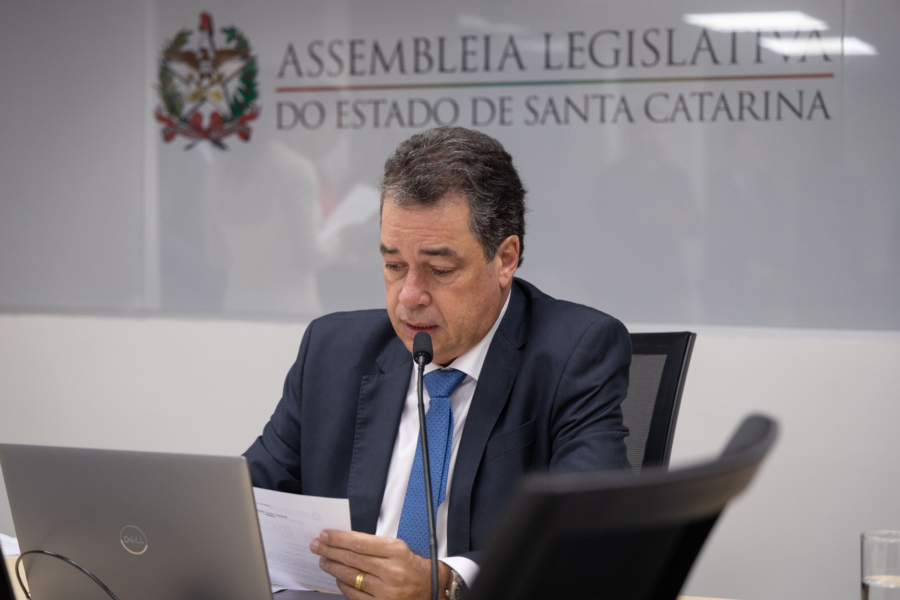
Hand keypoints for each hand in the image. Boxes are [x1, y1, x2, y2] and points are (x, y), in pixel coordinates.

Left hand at [310, 529, 450, 599]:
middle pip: (352, 559)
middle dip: (330, 550)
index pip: (359, 542)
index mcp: (396, 551)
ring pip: (350, 577)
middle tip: (317, 545)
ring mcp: (386, 591)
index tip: (326, 535)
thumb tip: (346, 540)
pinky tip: (337, 578)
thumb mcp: (398, 548)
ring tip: (323, 560)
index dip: (339, 538)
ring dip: (333, 567)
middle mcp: (391, 571)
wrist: (431, 589)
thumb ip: (373, 544)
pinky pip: (354, 595)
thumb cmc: (412, 567)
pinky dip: (343, 585)